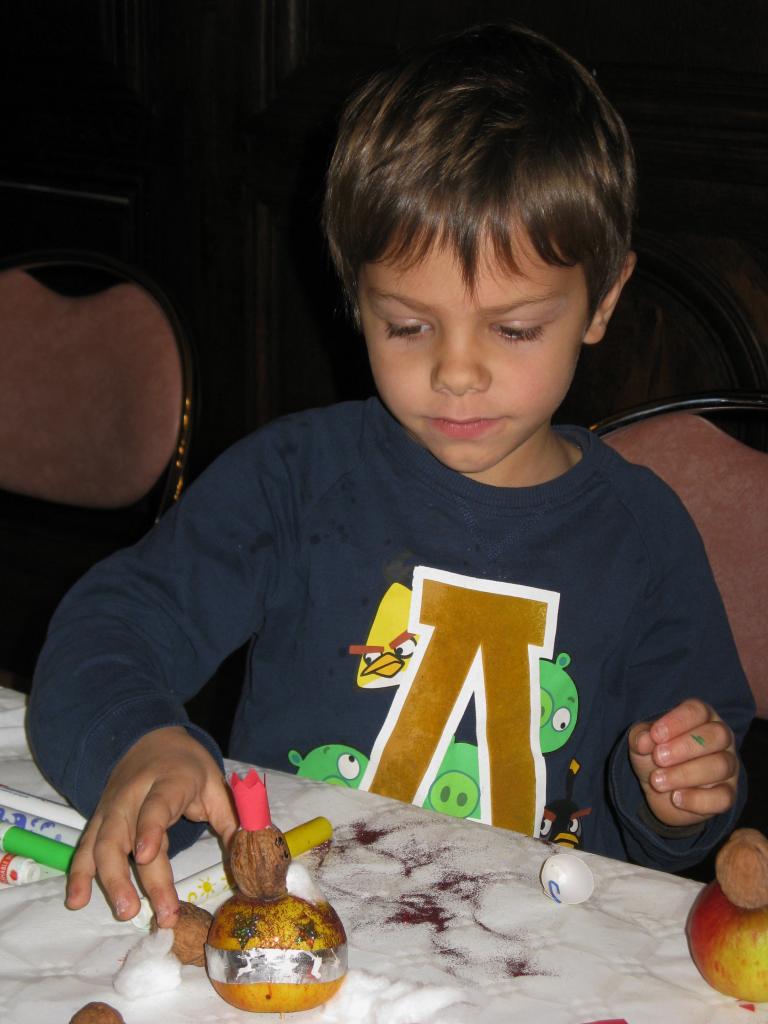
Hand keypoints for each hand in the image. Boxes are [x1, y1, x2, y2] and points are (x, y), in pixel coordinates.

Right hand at [65, 726, 237, 925]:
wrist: (150, 739)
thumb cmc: (187, 766)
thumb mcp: (214, 783)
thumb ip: (229, 819)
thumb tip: (245, 857)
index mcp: (169, 781)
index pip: (156, 806)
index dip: (149, 829)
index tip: (144, 856)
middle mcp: (134, 795)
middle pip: (123, 835)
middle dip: (129, 875)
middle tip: (139, 910)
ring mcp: (112, 808)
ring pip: (101, 844)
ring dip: (106, 880)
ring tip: (122, 912)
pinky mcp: (99, 820)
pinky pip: (86, 846)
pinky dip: (79, 873)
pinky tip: (76, 900)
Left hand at [628, 698, 738, 827]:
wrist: (662, 792)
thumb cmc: (656, 756)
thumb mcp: (642, 744)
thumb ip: (640, 738)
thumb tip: (644, 739)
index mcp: (701, 717)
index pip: (698, 711)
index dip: (677, 721)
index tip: (655, 735)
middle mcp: (721, 739)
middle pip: (717, 735)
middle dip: (685, 747)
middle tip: (658, 758)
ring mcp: (728, 767)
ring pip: (720, 766)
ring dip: (685, 774)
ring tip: (658, 781)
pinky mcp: (728, 794)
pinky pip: (723, 797)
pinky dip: (698, 799)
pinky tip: (676, 798)